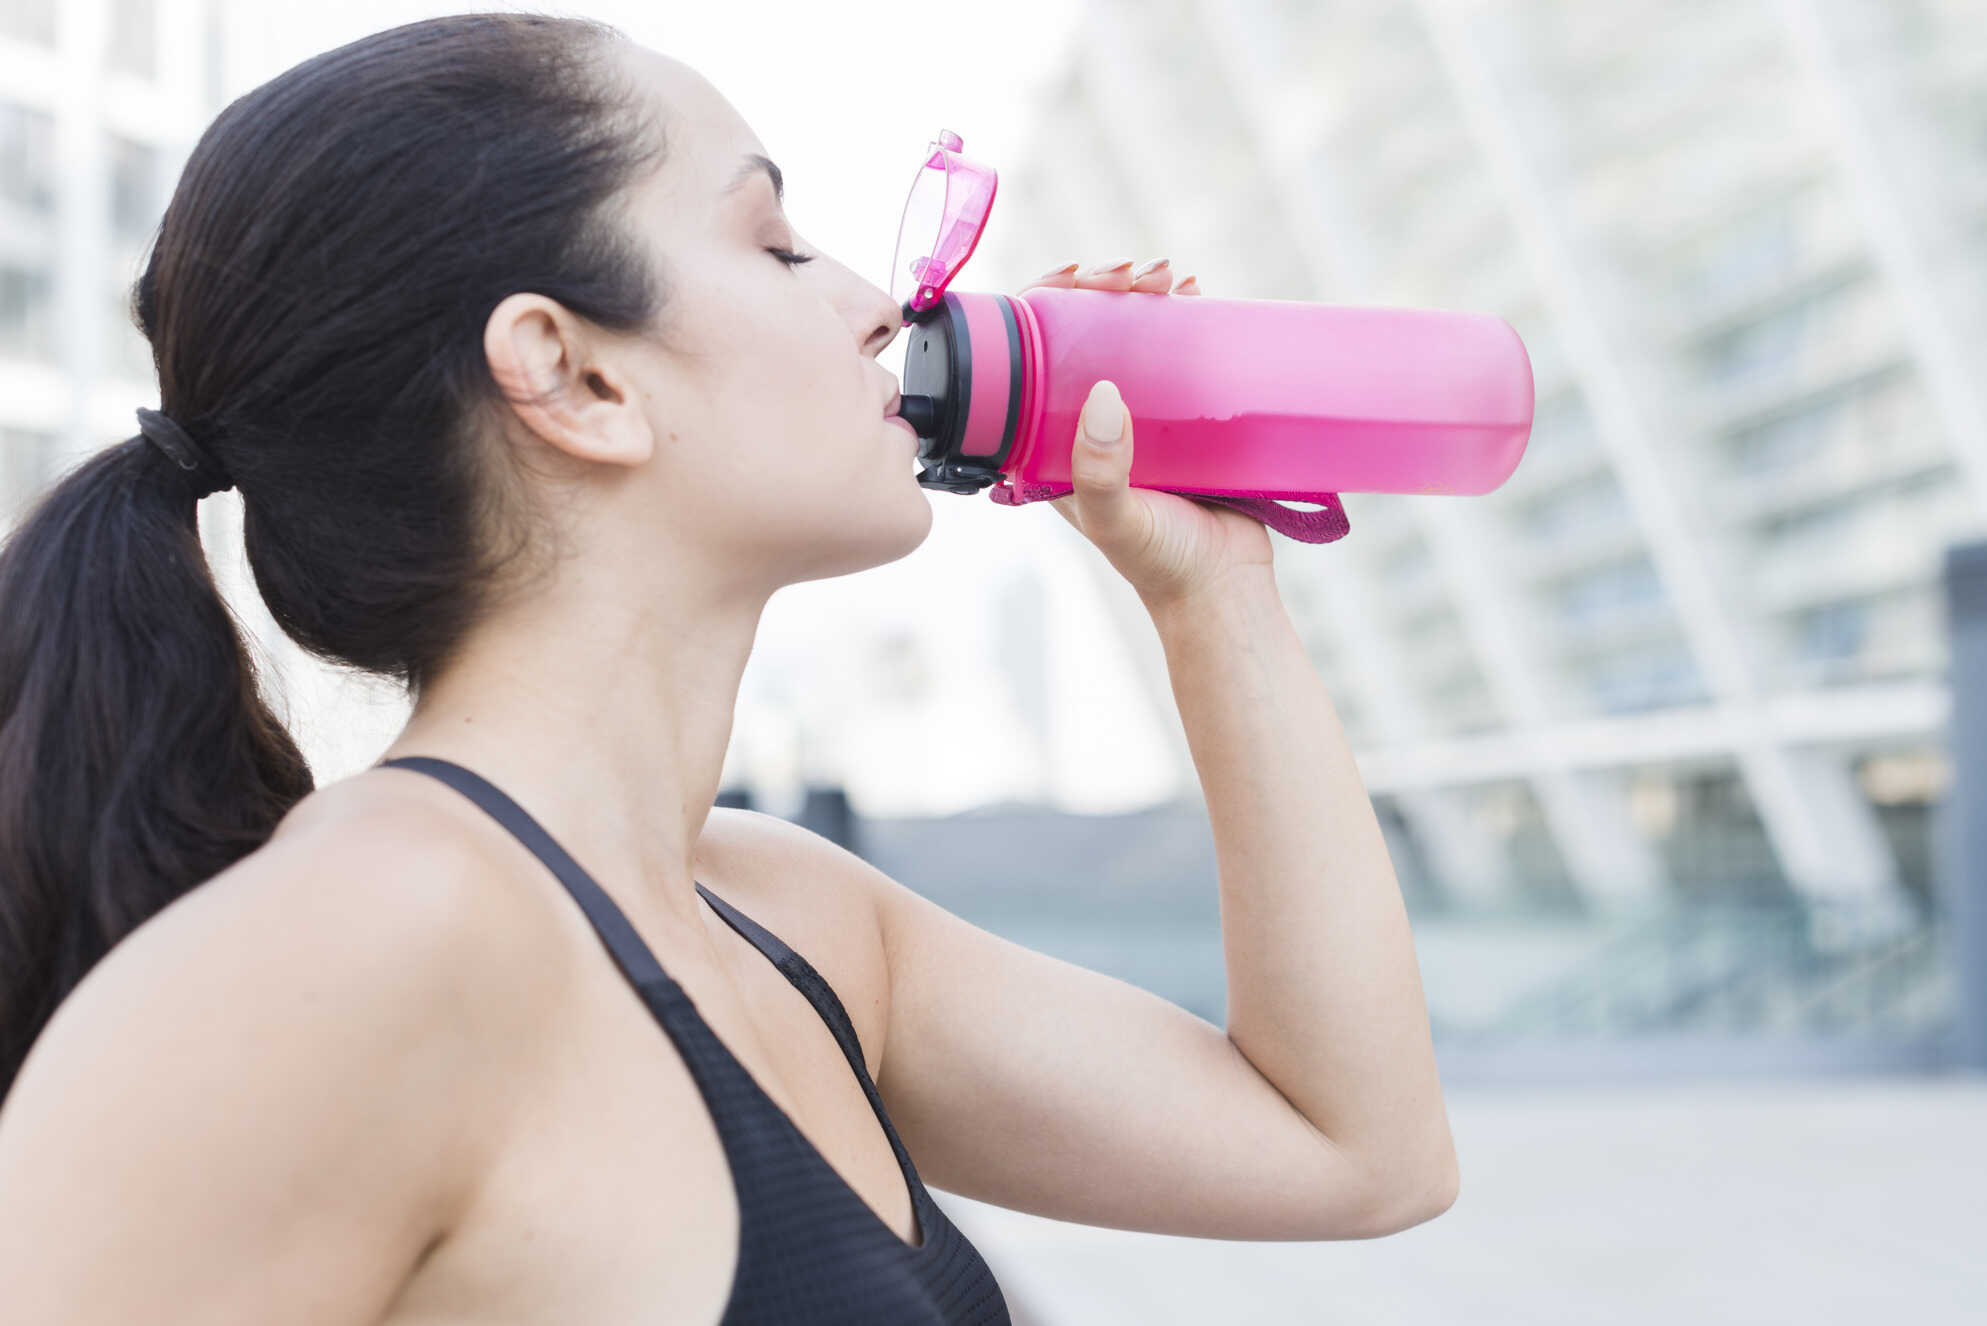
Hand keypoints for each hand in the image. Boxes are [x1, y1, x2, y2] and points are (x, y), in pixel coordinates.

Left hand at [1017, 259, 1273, 611]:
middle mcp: (1086, 421)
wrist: (1226, 587)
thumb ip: (1100, 471)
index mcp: (1049, 442)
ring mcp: (1136, 414)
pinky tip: (1194, 293)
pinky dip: (1183, 316)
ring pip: (1129, 334)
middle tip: (1134, 277)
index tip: (1074, 278)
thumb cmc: (1161, 563)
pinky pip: (1177, 352)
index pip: (1028, 356)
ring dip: (1143, 295)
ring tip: (1170, 280)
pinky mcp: (1184, 415)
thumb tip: (1101, 392)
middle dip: (1102, 289)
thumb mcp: (1117, 520)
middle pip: (1080, 332)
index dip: (1042, 305)